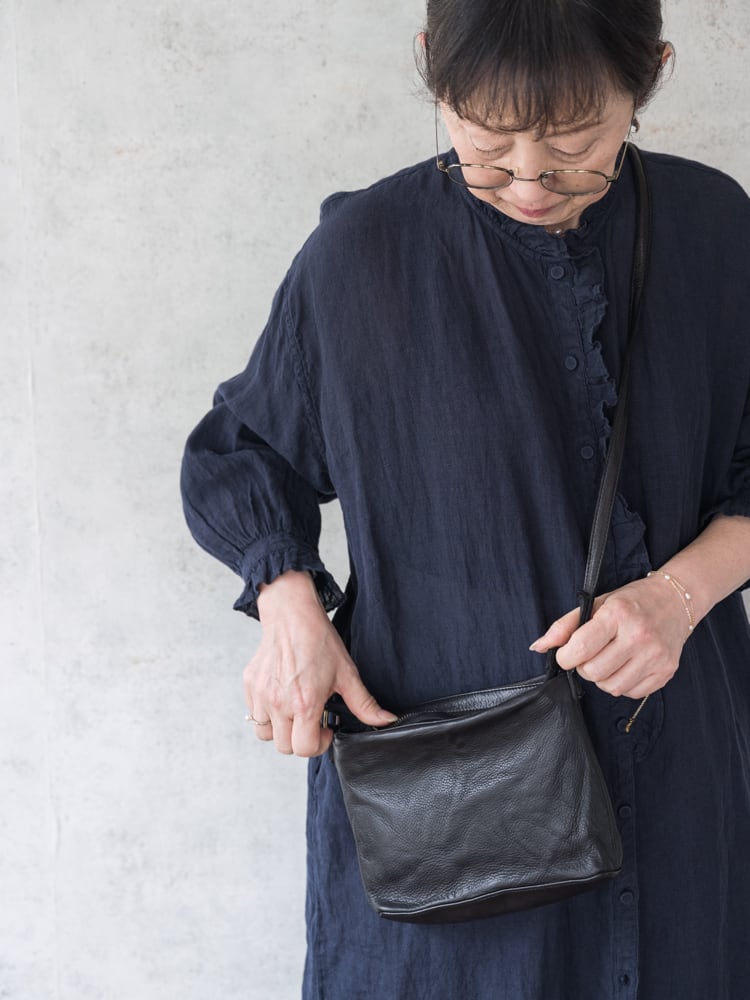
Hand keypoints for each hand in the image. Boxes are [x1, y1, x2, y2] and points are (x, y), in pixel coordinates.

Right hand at [244, 571, 395, 756]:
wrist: (292, 615)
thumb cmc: (319, 641)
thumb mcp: (347, 674)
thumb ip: (365, 704)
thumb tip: (386, 720)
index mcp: (304, 703)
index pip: (304, 748)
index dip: (319, 744)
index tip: (325, 728)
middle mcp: (279, 703)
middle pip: (284, 747)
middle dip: (300, 739)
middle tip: (311, 721)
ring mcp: (261, 696)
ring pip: (265, 734)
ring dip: (281, 729)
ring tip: (294, 711)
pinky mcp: (250, 686)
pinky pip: (254, 714)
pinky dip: (266, 713)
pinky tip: (282, 698)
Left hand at [529, 575, 692, 699]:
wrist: (675, 600)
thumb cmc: (631, 602)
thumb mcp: (596, 603)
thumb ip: (564, 626)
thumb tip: (538, 647)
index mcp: (618, 615)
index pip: (581, 648)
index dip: (566, 656)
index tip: (567, 653)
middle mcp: (639, 636)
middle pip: (593, 673)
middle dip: (584, 667)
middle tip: (591, 654)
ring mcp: (655, 656)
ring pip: (611, 687)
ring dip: (602, 677)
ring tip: (609, 658)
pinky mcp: (666, 672)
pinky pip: (630, 693)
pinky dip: (622, 683)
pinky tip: (626, 665)